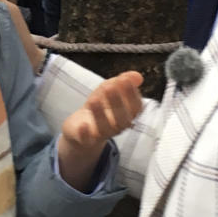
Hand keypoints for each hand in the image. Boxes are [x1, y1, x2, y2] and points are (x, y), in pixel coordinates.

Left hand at [58, 71, 143, 190]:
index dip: (132, 94)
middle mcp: (117, 126)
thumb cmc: (100, 106)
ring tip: (94, 99)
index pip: (135, 107)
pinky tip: (83, 125)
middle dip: (117, 102)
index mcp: (127, 114)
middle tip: (109, 87)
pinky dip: (85, 134)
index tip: (125, 80)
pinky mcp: (86, 140)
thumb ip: (122, 81)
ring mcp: (102, 134)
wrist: (80, 127)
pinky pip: (87, 140)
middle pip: (122, 118)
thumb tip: (137, 76)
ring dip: (100, 114)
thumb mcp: (109, 89)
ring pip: (105, 128)